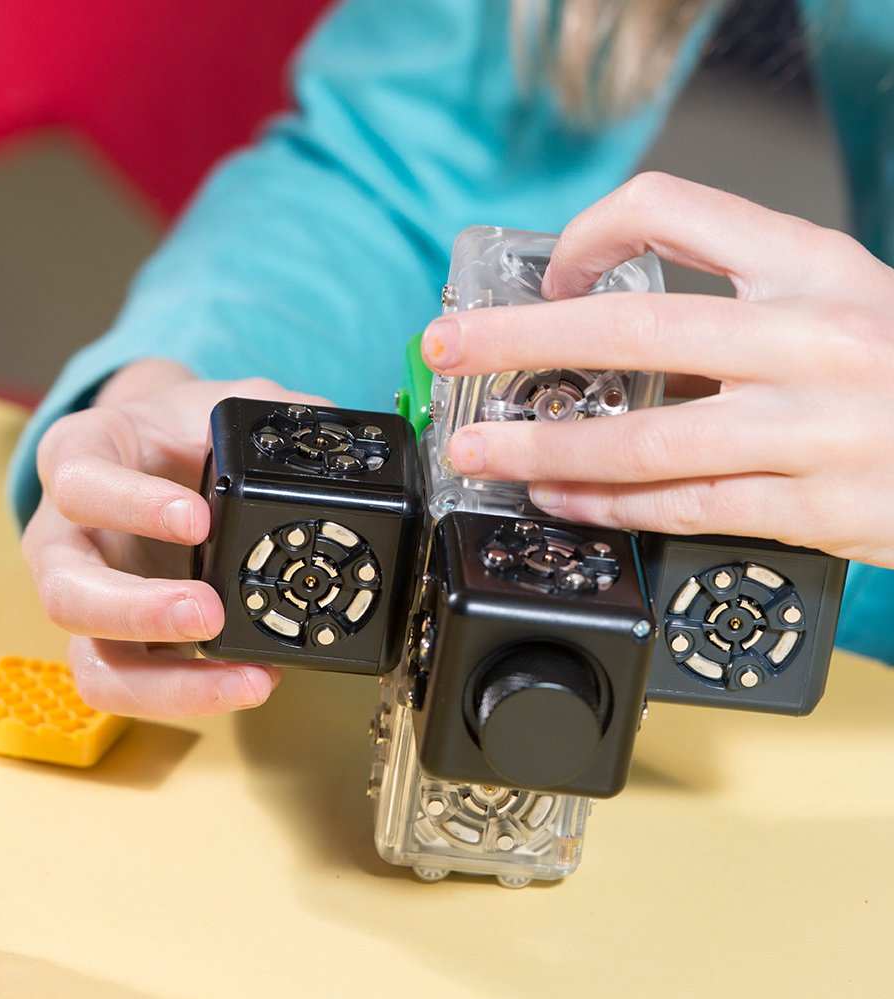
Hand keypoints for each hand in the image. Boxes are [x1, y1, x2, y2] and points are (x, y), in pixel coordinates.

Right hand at [22, 359, 325, 719]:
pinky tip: (249, 679)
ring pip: (91, 662)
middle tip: (210, 611)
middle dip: (138, 611)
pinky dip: (189, 695)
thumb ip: (279, 412)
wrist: (169, 454)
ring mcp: (87, 598)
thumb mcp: (229, 401)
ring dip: (165, 683)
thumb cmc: (188, 429)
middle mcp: (65, 536)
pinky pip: (133, 687)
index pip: (77, 480)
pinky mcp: (118, 642)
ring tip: (244, 677)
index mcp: (81, 459)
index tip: (198, 519)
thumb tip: (341, 434)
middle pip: (65, 591)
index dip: (131, 503)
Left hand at [422, 172, 893, 568]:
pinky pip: (683, 505)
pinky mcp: (809, 506)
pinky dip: (607, 505)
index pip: (673, 209)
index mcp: (810, 265)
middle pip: (632, 330)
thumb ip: (730, 306)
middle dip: (519, 341)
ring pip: (645, 438)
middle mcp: (808, 337)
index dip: (590, 235)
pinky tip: (556, 497)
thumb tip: (607, 334)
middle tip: (448, 348)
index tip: (546, 276)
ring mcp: (808, 428)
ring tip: (480, 448)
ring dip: (544, 445)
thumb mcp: (833, 299)